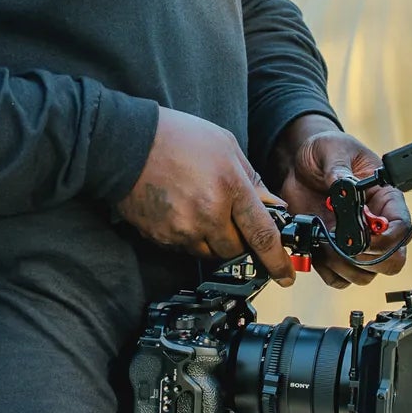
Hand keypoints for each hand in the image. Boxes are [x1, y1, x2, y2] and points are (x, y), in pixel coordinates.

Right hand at [120, 107, 293, 284]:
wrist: (126, 142)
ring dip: (213, 239)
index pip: (262, 235)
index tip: (285, 275)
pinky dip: (189, 236)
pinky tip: (181, 210)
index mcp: (229, 187)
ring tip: (200, 207)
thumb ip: (252, 179)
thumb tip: (272, 207)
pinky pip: (184, 248)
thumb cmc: (176, 137)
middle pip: (235, 250)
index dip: (277, 260)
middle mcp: (207, 214)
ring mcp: (181, 230)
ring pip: (209, 253)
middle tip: (230, 218)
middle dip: (239, 241)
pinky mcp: (161, 237)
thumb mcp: (225, 145)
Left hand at [271, 116, 411, 287]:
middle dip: (367, 258)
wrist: (299, 163)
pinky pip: (338, 279)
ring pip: (365, 275)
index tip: (363, 236)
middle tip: (342, 241)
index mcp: (385, 200)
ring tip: (324, 239)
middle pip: (391, 262)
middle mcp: (375, 227)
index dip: (387, 240)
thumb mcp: (333, 149)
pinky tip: (316, 247)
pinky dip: (327, 271)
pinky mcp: (332, 253)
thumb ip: (339, 168)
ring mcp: (356, 243)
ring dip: (343, 266)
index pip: (402, 230)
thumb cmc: (326, 151)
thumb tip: (343, 186)